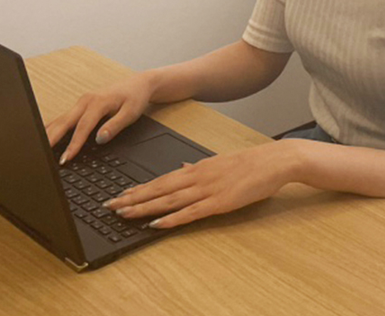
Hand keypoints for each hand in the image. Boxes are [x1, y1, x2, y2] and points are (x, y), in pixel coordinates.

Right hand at [45, 72, 157, 163]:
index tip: (66, 158)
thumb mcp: (131, 113)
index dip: (73, 144)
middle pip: (63, 122)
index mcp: (97, 102)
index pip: (82, 127)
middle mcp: (85, 100)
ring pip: (60, 119)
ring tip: (39, 150)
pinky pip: (64, 118)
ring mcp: (81, 102)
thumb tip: (100, 139)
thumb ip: (115, 126)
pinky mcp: (80, 105)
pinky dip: (53, 128)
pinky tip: (46, 138)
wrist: (138, 83)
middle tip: (42, 156)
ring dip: (48, 133)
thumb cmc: (135, 97)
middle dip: (51, 139)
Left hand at [106, 141, 298, 228]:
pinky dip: (171, 218)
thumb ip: (199, 167)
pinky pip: (190, 212)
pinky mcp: (219, 202)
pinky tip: (157, 224)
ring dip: (144, 207)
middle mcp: (197, 177)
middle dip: (132, 198)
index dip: (139, 188)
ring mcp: (207, 190)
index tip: (120, 194)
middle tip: (110, 205)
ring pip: (168, 200)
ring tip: (124, 214)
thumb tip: (182, 167)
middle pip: (158, 189)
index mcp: (197, 168)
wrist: (275, 161)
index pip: (161, 179)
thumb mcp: (220, 162)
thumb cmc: (251, 163)